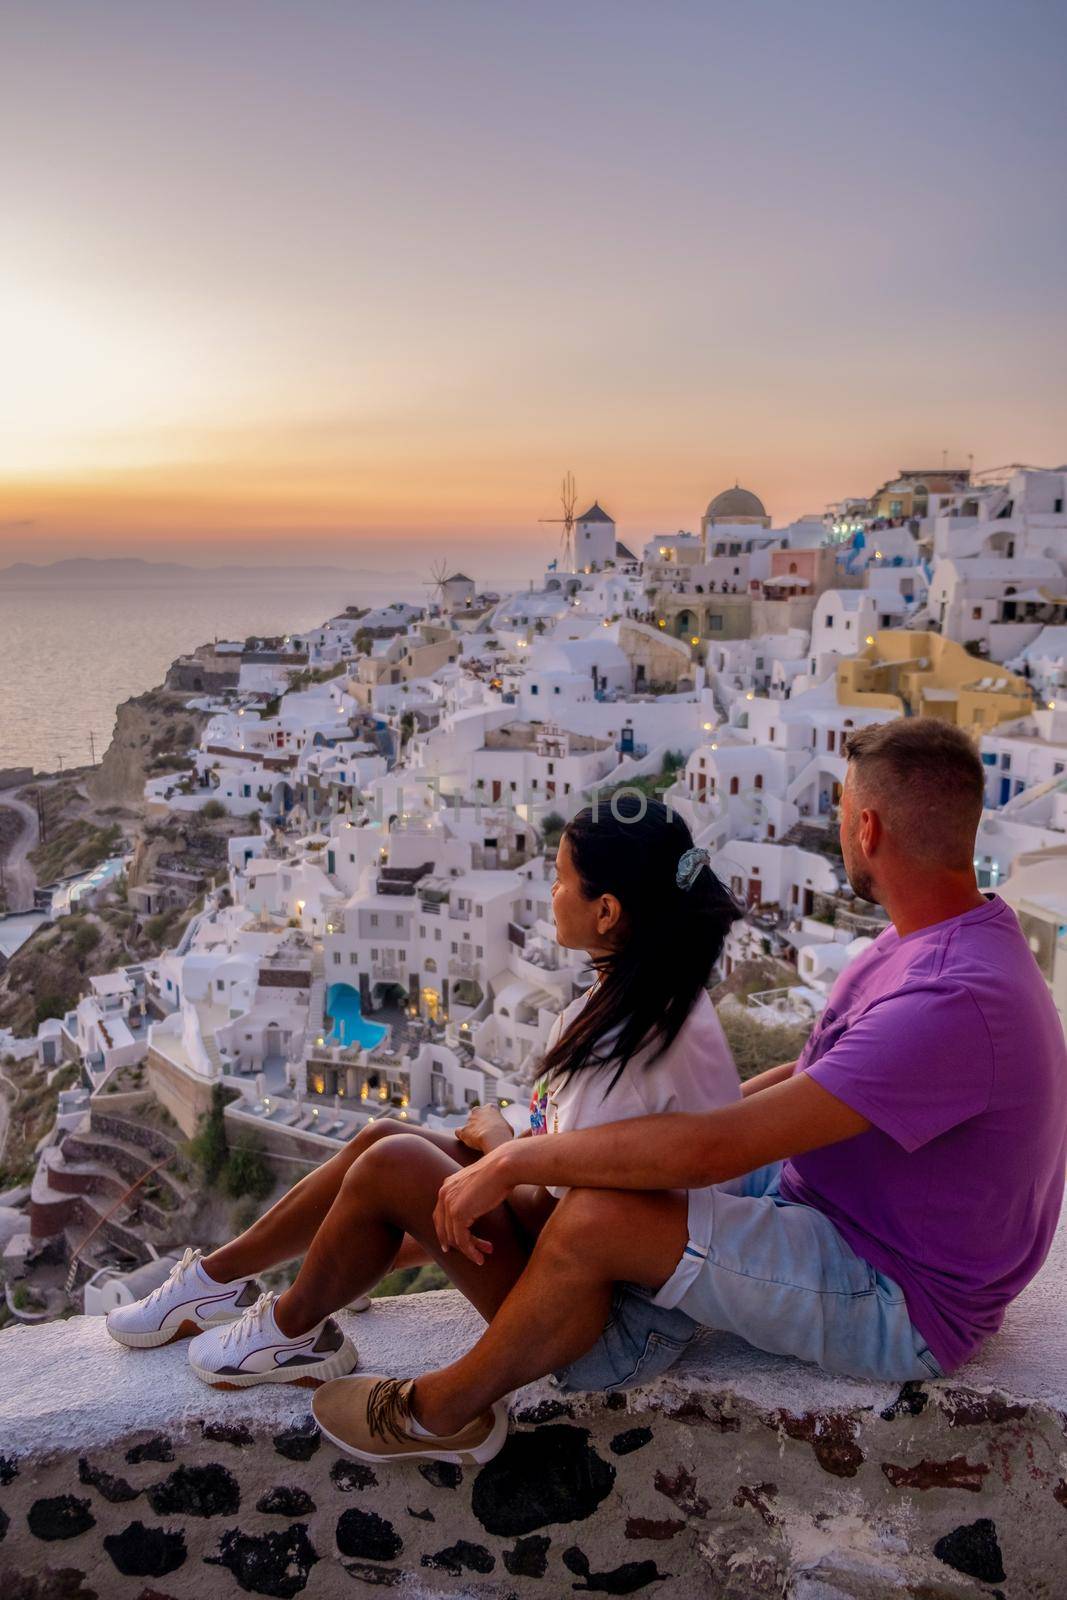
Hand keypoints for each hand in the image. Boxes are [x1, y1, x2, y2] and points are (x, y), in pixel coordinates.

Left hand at [434, 1145, 515, 1263]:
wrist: (504, 1167)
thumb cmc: (499, 1173)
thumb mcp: (478, 1184)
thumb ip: (470, 1195)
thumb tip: (473, 1209)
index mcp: (447, 1186)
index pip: (440, 1216)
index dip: (445, 1233)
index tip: (452, 1246)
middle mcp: (444, 1194)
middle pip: (444, 1229)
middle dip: (459, 1244)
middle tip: (474, 1254)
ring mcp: (449, 1204)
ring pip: (454, 1237)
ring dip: (469, 1250)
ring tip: (482, 1257)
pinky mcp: (458, 1214)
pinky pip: (461, 1240)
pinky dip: (470, 1251)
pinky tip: (480, 1257)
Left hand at [455, 1103, 514, 1155]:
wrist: (494, 1138)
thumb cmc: (504, 1134)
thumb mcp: (509, 1128)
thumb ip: (503, 1127)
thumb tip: (504, 1132)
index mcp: (491, 1108)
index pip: (490, 1108)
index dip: (492, 1116)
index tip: (494, 1124)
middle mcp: (478, 1110)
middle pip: (476, 1112)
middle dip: (479, 1119)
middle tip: (484, 1130)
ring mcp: (469, 1120)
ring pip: (468, 1122)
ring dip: (471, 1129)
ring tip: (476, 1139)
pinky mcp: (463, 1130)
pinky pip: (459, 1131)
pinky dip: (461, 1135)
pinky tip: (464, 1140)